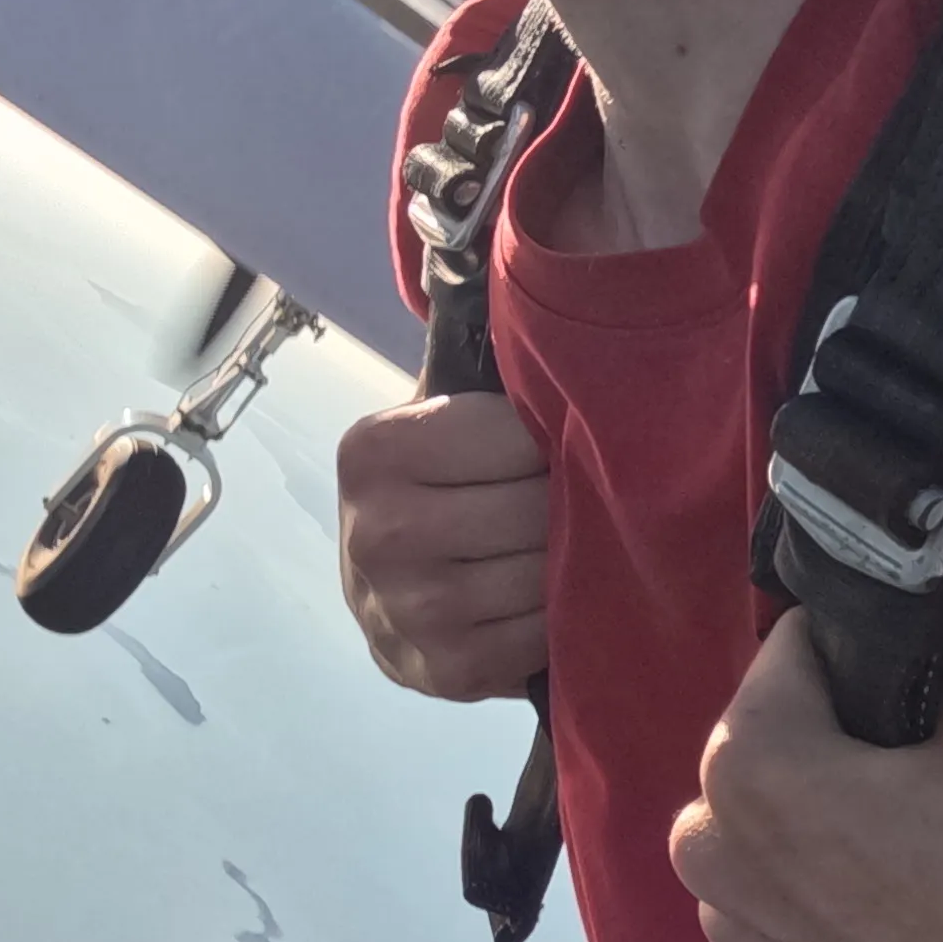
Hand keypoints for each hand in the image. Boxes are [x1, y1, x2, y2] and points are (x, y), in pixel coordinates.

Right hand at [335, 389, 552, 700]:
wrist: (380, 594)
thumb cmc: (433, 486)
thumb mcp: (438, 416)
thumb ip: (489, 368)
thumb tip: (538, 269)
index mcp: (374, 450)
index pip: (514, 434)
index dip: (549, 440)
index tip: (547, 447)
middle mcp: (381, 531)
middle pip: (535, 507)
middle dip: (565, 501)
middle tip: (562, 501)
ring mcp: (411, 610)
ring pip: (547, 571)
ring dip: (568, 560)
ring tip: (555, 546)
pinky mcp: (445, 672)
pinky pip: (545, 632)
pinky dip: (558, 615)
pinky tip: (540, 598)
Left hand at [670, 628, 942, 941]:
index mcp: (749, 767)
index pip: (795, 647)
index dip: (870, 652)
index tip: (929, 687)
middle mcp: (710, 845)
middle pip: (770, 734)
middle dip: (838, 731)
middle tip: (935, 764)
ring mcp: (733, 927)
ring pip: (770, 816)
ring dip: (826, 806)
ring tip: (927, 835)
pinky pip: (784, 890)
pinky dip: (828, 879)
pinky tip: (908, 899)